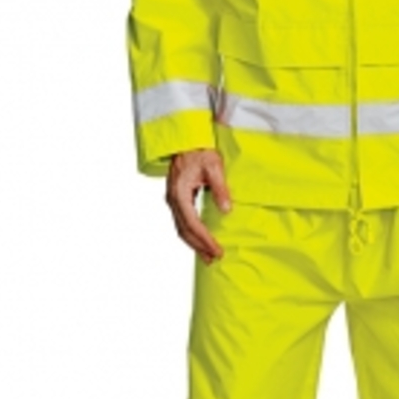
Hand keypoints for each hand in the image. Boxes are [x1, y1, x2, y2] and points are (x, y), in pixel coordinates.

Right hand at [165, 149, 232, 264]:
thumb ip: (220, 188)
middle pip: (184, 231)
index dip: (205, 240)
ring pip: (181, 228)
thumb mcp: (214, 166)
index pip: (193, 224)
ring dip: (194, 244)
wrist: (186, 140)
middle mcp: (172, 199)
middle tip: (214, 259)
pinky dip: (191, 234)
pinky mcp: (176, 199)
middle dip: (199, 246)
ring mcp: (172, 200)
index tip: (217, 250)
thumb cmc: (200, 150)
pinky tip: (200, 240)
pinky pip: (182, 222)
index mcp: (180, 193)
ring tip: (207, 256)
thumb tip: (227, 210)